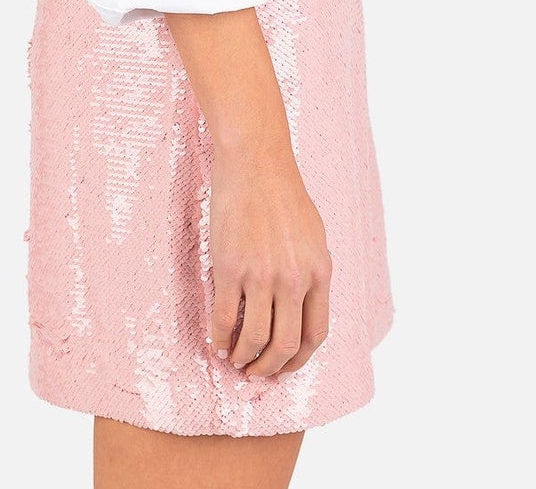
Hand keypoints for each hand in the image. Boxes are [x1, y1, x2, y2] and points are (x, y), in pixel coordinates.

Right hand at [207, 138, 331, 378]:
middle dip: (270, 367)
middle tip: (256, 372)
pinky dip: (219, 338)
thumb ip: (311, 273)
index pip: (315, 334)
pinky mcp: (230, 267)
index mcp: (319, 272)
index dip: (298, 360)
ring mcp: (261, 275)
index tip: (284, 366)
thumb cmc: (283, 193)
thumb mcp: (314, 236)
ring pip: (254, 338)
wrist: (255, 161)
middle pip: (285, 345)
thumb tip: (303, 308)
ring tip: (235, 360)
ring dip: (244, 358)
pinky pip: (224, 318)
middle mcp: (293, 279)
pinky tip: (216, 341)